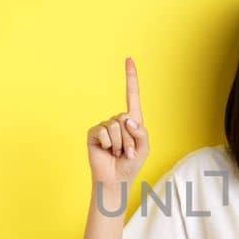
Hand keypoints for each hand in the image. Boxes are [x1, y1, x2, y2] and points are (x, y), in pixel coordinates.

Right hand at [87, 57, 150, 186]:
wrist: (115, 180)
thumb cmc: (130, 164)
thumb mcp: (144, 148)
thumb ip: (141, 132)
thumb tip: (126, 119)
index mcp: (132, 121)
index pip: (132, 95)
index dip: (131, 77)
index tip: (128, 59)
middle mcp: (118, 120)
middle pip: (126, 118)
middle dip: (129, 138)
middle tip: (127, 152)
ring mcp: (104, 126)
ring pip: (115, 127)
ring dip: (120, 144)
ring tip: (117, 153)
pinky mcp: (94, 133)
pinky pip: (103, 132)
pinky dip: (108, 144)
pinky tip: (106, 151)